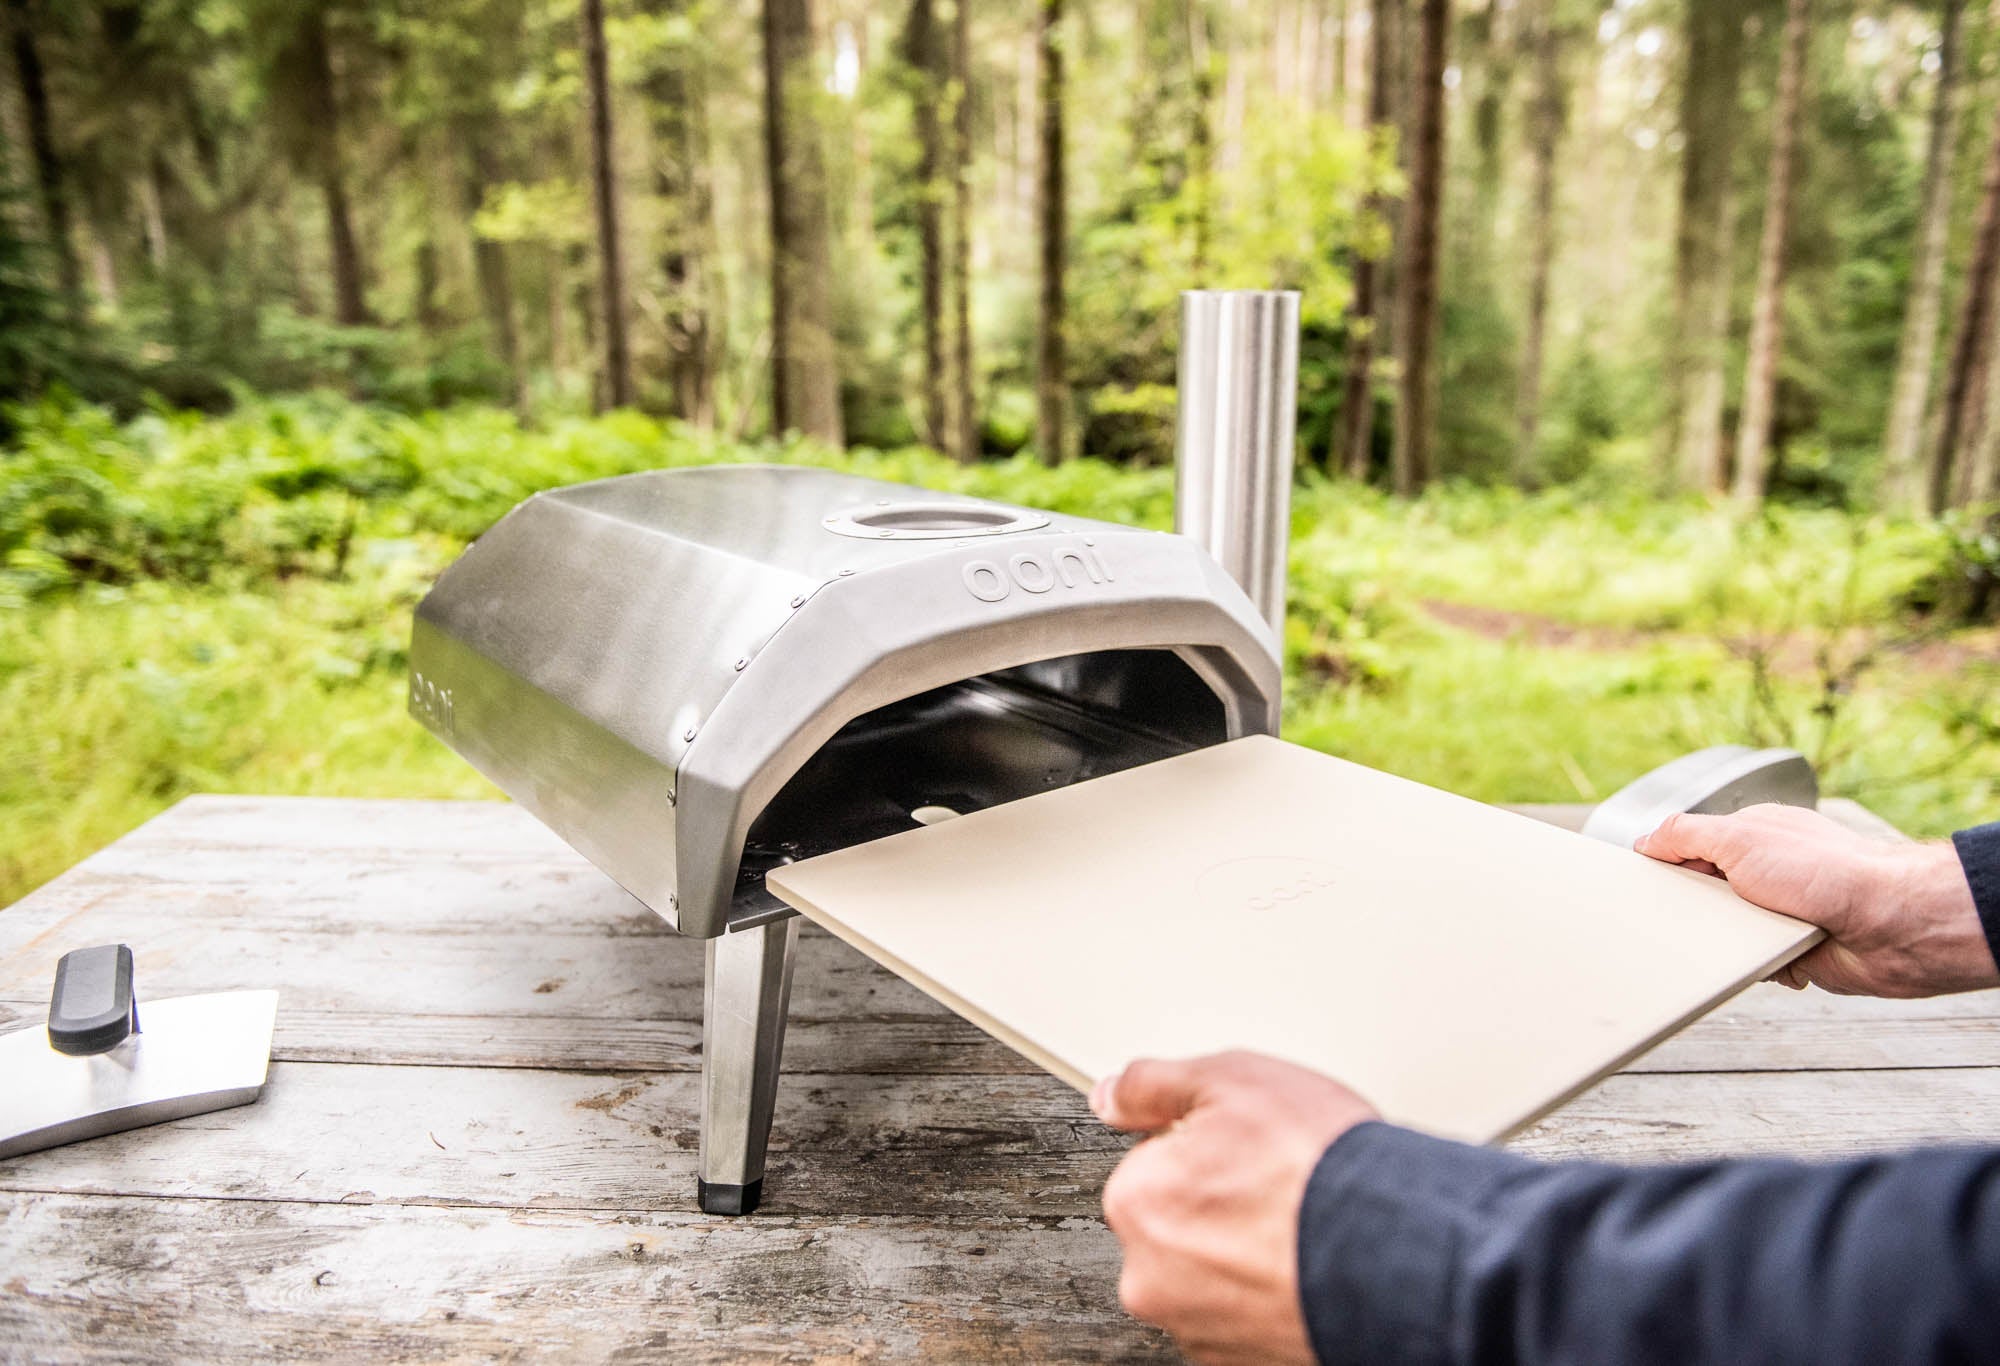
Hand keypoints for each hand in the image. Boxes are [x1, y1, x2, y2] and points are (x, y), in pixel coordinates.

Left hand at [1091, 1051, 1378, 1364]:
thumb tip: (1114, 1094)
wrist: (1398, 1254)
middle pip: (1176, 1223)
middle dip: (1217, 1205)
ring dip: (1243, 1254)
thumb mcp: (1233, 1080)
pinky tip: (1304, 1265)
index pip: (1153, 1161)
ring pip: (1210, 1273)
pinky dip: (1269, 1294)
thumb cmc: (1319, 1170)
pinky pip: (1244, 1314)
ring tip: (1298, 1227)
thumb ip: (1155, 1085)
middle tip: (1275, 1186)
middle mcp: (1149, 1275)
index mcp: (1136, 1201)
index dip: (1205, 1146)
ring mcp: (1196, 1325)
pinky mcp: (1241, 1359)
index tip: (1243, 1146)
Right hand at [1636, 804, 1995, 997]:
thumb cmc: (1829, 872)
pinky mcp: (1795, 949)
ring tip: (1744, 939)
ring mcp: (1782, 911)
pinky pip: (1755, 964)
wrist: (1892, 924)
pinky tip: (1774, 960)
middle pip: (1704, 894)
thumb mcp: (1739, 838)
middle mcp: (1767, 872)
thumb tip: (1647, 840)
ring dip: (1728, 943)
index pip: (1692, 845)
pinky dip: (1759, 968)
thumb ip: (1685, 835)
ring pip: (1726, 934)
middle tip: (1688, 919)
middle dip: (1695, 910)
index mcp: (1753, 835)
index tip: (1648, 882)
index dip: (1669, 864)